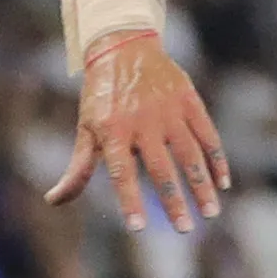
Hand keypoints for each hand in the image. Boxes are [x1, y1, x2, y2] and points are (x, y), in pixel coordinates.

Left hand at [45, 33, 227, 234]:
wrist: (123, 47)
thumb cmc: (101, 96)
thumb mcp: (85, 129)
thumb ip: (77, 169)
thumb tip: (54, 201)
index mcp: (112, 132)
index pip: (121, 174)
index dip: (130, 201)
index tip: (139, 228)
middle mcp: (142, 123)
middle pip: (161, 169)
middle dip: (173, 202)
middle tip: (184, 230)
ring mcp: (168, 111)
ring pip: (190, 155)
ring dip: (202, 186)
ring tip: (210, 213)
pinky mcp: (189, 100)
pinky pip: (207, 135)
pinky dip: (217, 160)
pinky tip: (223, 183)